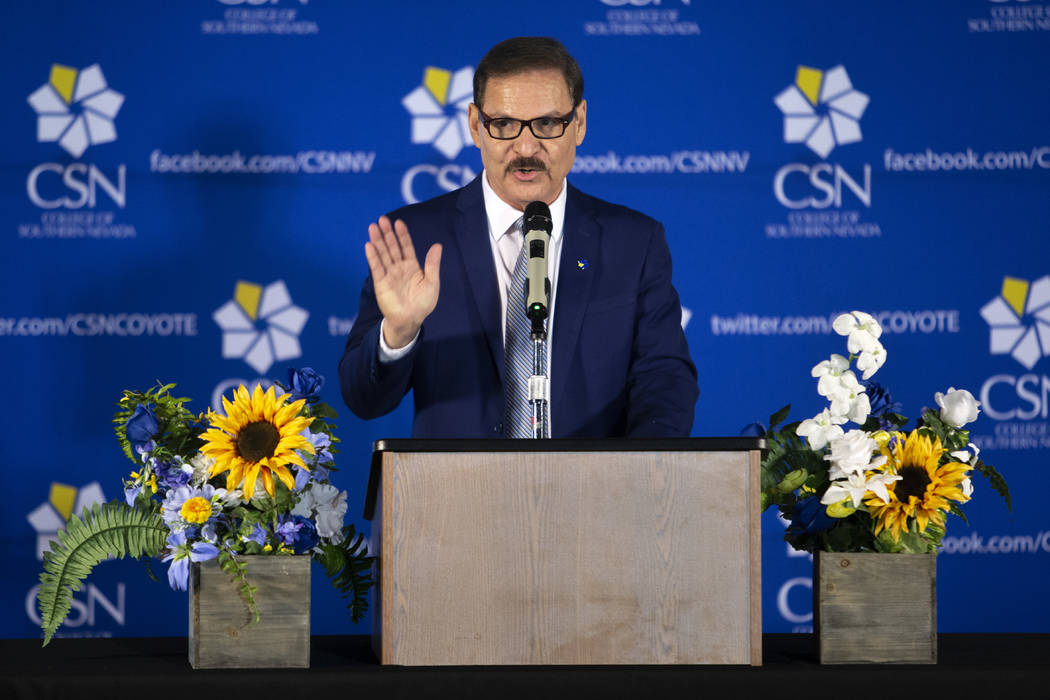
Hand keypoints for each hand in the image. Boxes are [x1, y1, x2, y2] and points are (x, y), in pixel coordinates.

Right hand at [364, 216, 441, 348]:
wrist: (411, 319)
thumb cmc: (423, 303)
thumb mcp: (432, 282)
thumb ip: (432, 264)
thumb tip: (437, 246)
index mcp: (412, 266)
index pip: (406, 246)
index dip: (402, 235)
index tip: (399, 223)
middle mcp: (399, 267)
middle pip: (392, 247)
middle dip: (387, 234)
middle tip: (382, 219)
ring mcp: (389, 274)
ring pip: (382, 254)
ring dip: (378, 241)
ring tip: (373, 227)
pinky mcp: (381, 283)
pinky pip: (376, 267)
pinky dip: (372, 257)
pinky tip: (369, 245)